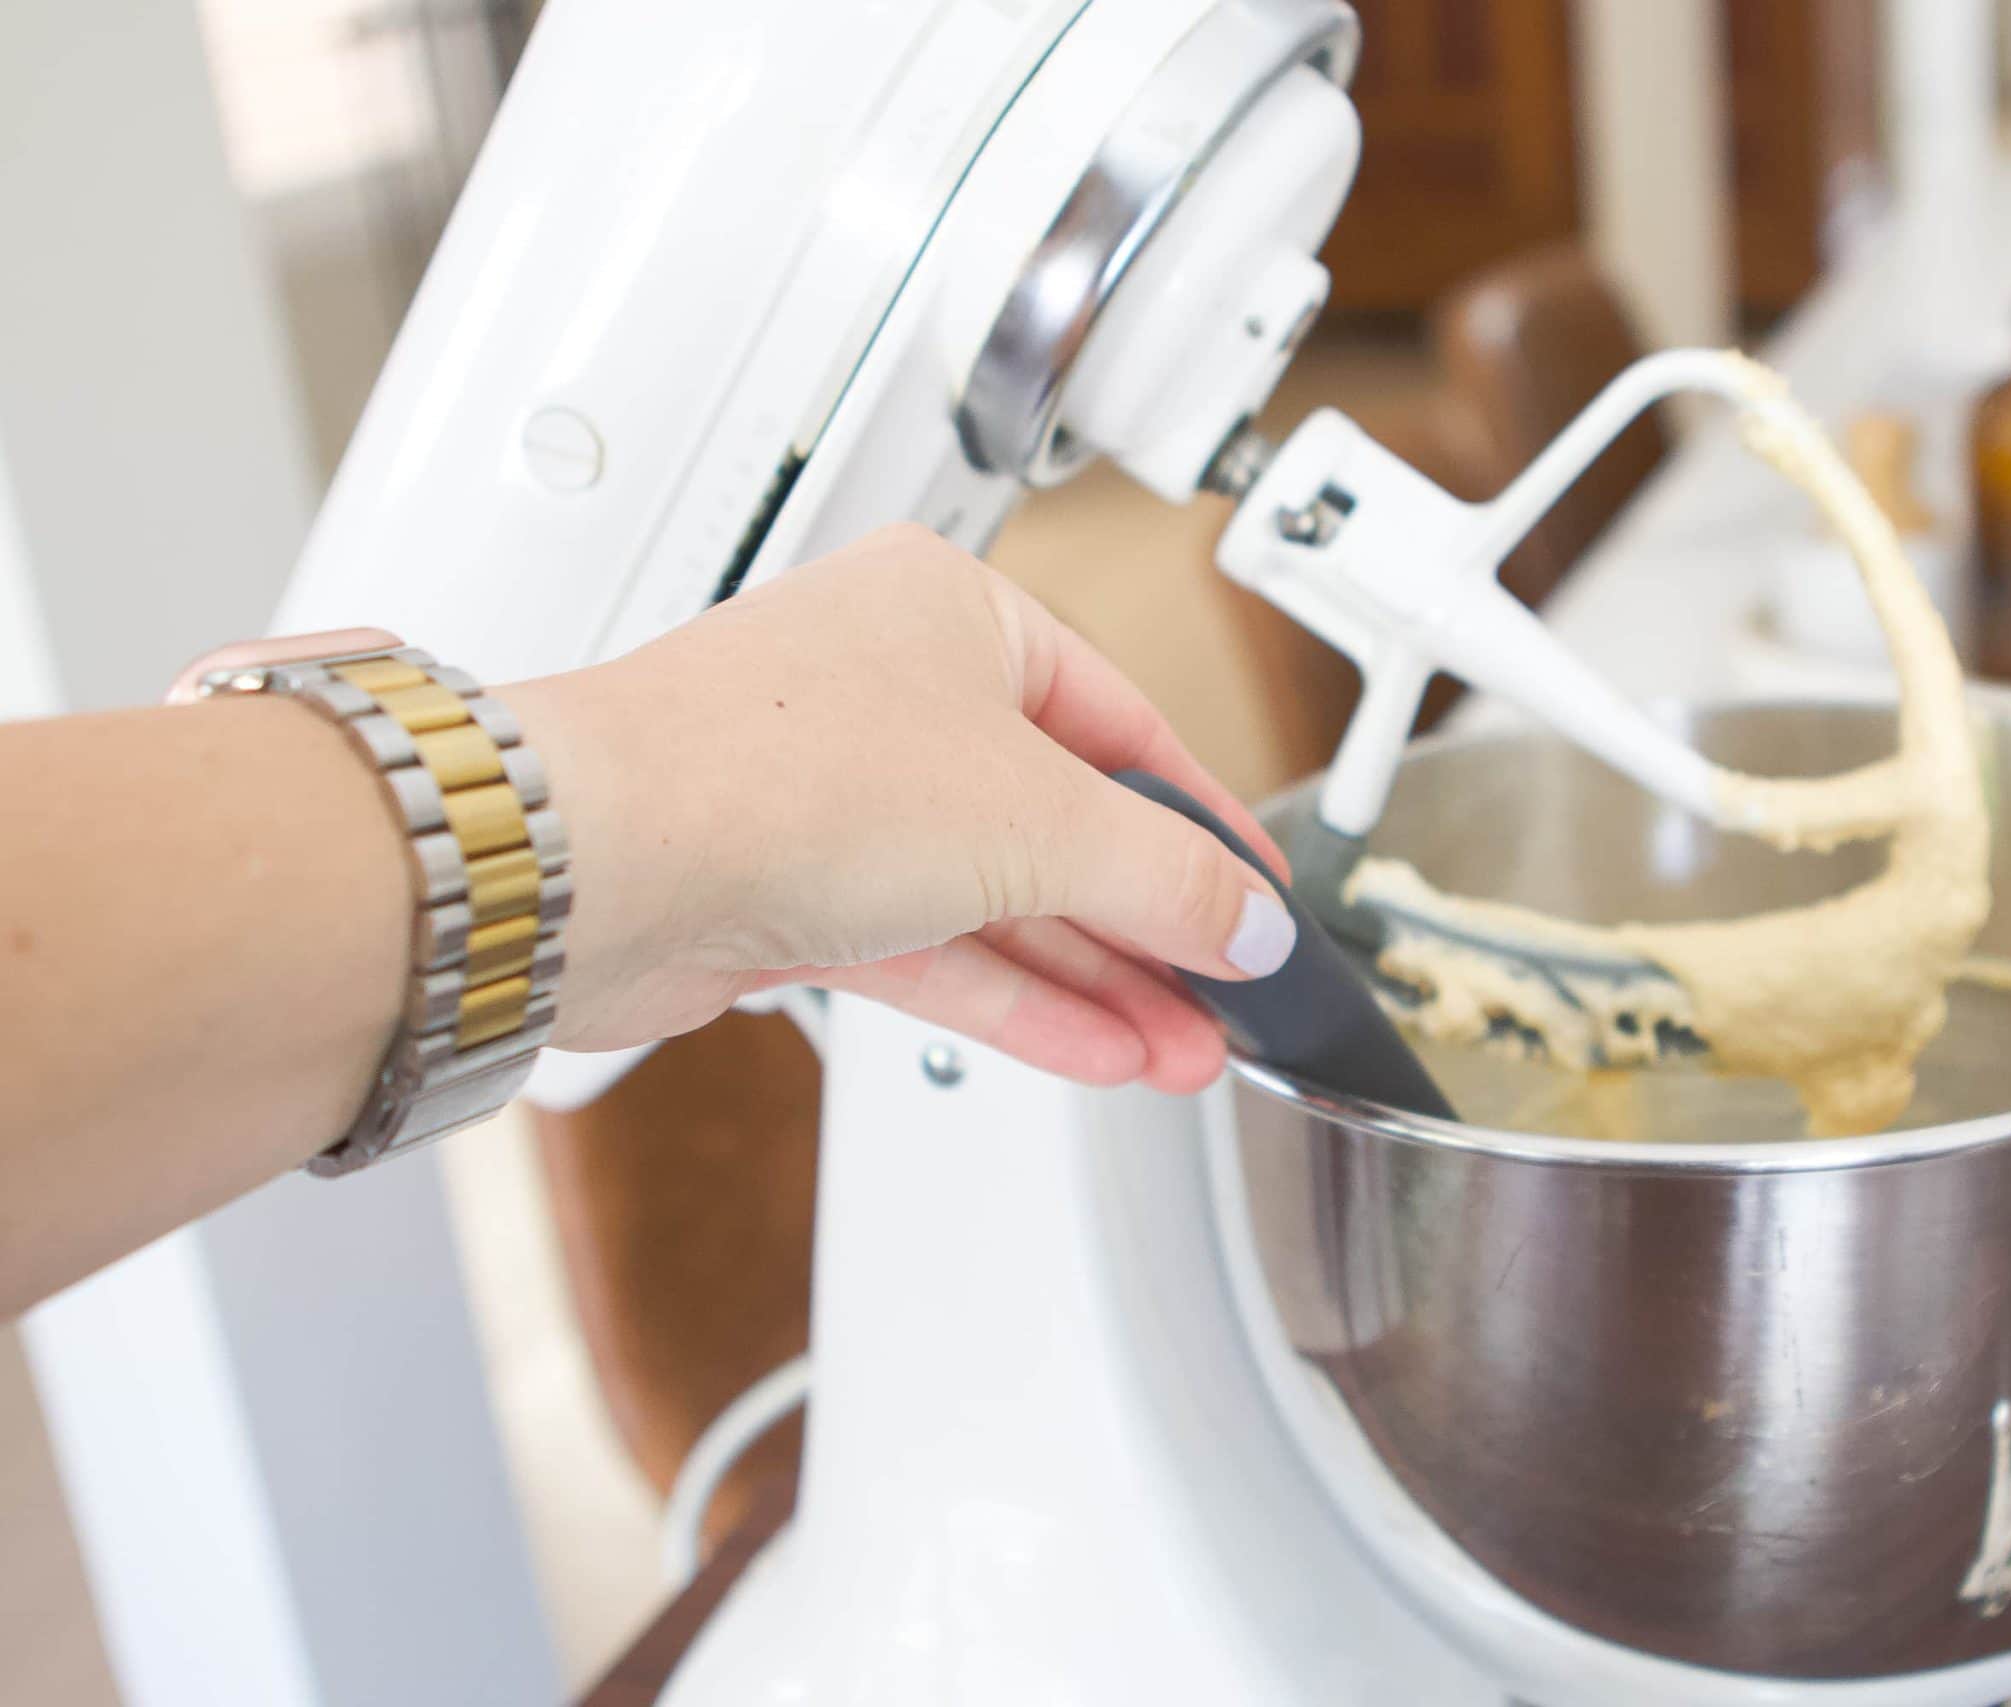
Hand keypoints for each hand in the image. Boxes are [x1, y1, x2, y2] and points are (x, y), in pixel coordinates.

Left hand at [506, 525, 1294, 1092]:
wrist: (594, 866)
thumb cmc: (770, 770)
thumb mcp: (1037, 820)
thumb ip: (1165, 878)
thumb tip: (1249, 919)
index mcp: (953, 614)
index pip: (1123, 724)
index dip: (1202, 823)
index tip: (1259, 897)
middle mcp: (890, 694)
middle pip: (1062, 821)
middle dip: (1152, 926)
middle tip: (1227, 999)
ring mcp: (835, 799)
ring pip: (999, 898)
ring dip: (1097, 980)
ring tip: (1182, 1050)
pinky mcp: (789, 897)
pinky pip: (936, 951)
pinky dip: (1017, 1002)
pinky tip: (1095, 1050)